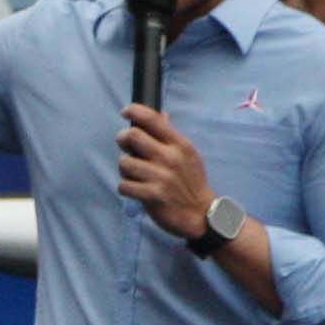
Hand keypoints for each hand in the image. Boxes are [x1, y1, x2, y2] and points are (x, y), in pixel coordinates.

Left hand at [115, 104, 214, 241]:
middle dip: (123, 139)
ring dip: (125, 168)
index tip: (126, 112)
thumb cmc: (191, 181)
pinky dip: (126, 187)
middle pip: (132, 136)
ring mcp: (161, 177)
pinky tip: (136, 188)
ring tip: (135, 173)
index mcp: (180, 144)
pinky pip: (124, 185)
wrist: (200, 213)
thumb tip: (161, 114)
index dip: (135, 111)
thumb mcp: (188, 154)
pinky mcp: (152, 195)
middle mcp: (170, 157)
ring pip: (124, 162)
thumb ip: (171, 135)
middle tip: (126, 146)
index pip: (153, 119)